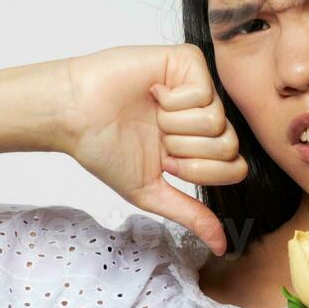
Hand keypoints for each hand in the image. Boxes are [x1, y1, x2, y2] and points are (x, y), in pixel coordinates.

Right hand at [64, 43, 247, 255]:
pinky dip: (172, 101)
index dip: (200, 172)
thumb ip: (190, 214)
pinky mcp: (188, 62)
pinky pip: (204, 92)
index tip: (166, 162)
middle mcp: (203, 116)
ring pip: (217, 121)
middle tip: (157, 138)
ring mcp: (198, 88)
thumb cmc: (105, 149)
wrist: (74, 115)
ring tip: (152, 115)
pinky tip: (152, 93)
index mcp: (199, 145)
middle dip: (186, 150)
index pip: (234, 168)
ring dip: (175, 126)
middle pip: (229, 146)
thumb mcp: (151, 191)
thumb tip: (221, 246)